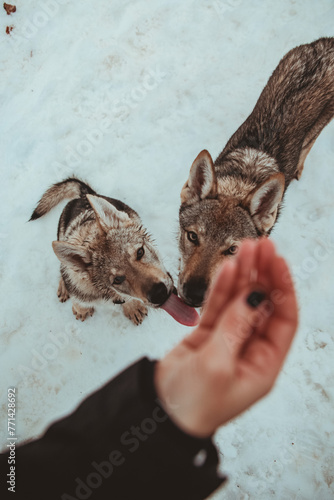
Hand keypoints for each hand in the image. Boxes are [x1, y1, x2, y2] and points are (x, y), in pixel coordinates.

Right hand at [154, 238, 297, 436]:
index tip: (277, 260)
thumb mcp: (218, 364)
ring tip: (244, 247)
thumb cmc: (192, 402)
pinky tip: (228, 266)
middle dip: (263, 274)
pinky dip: (222, 287)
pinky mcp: (207, 335)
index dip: (283, 287)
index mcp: (263, 364)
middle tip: (260, 245)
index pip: (283, 318)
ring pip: (239, 300)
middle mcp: (250, 349)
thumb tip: (257, 296)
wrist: (160, 412)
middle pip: (262, 304)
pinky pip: (218, 306)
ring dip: (243, 274)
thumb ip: (236, 326)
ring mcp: (228, 340)